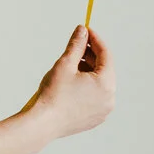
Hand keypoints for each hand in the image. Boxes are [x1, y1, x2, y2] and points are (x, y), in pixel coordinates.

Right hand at [20, 25, 114, 139]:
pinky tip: (72, 81)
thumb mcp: (65, 63)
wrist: (44, 123)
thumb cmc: (54, 94)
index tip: (86, 30)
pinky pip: (96, 96)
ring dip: (89, 70)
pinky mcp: (95, 118)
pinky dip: (88, 86)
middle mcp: (109, 99)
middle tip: (77, 45)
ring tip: (71, 63)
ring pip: (100, 83)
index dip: (96, 40)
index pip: (106, 55)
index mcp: (106, 84)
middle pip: (104, 69)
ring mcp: (103, 111)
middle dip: (91, 55)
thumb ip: (76, 45)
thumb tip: (82, 30)